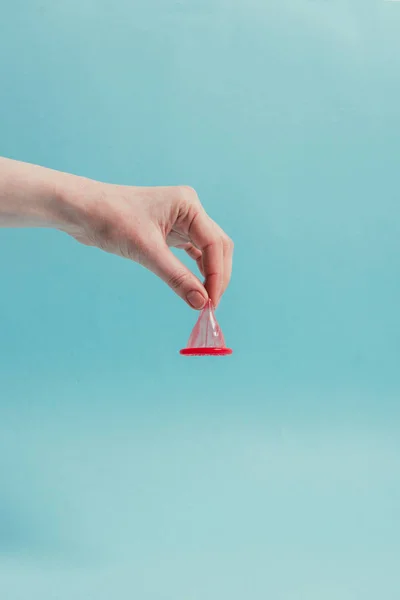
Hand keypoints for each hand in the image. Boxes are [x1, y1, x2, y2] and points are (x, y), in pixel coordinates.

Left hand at [61, 181, 232, 308]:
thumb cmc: (111, 219)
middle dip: (217, 276)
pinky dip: (195, 271)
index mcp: (188, 204)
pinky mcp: (168, 232)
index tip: (211, 302)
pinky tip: (195, 287)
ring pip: (207, 251)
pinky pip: (191, 253)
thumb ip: (176, 277)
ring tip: (205, 300)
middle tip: (211, 305)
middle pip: (217, 246)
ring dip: (208, 275)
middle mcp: (188, 210)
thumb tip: (201, 303)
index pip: (215, 243)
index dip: (217, 275)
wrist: (81, 210)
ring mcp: (179, 221)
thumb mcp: (146, 251)